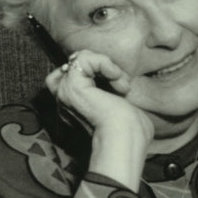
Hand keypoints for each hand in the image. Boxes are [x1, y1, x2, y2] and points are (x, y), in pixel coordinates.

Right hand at [45, 49, 153, 189]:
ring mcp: (66, 93)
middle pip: (75, 64)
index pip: (76, 75)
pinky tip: (117, 78)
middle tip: (122, 84)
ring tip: (121, 84)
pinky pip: (83, 59)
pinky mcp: (72, 87)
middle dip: (101, 66)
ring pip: (78, 59)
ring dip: (105, 65)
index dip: (99, 72)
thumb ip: (113, 92)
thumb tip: (119, 81)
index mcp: (76, 105)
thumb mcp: (123, 105)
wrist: (126, 138)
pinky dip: (104, 62)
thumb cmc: (131, 130)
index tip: (122, 88)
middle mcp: (66, 100)